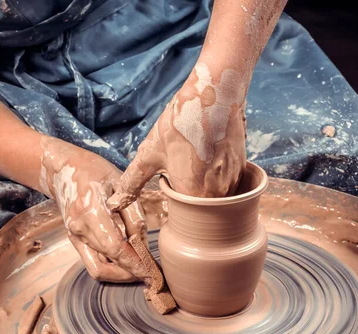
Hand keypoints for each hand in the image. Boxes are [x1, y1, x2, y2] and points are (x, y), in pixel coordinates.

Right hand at [40, 138, 147, 281]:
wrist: (64, 169)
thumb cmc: (96, 172)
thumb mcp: (121, 185)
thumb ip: (133, 215)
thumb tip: (142, 244)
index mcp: (91, 210)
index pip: (115, 248)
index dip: (134, 264)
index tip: (151, 274)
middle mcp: (79, 227)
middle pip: (108, 262)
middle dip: (131, 272)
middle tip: (151, 272)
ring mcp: (74, 236)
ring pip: (99, 268)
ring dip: (121, 272)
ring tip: (141, 268)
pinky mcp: (74, 240)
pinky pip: (92, 262)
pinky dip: (110, 266)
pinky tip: (126, 261)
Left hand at [108, 62, 245, 210]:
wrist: (213, 96)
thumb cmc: (179, 125)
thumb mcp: (149, 154)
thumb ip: (132, 184)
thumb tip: (115, 203)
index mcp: (195, 196)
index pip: (184, 214)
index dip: (174, 198)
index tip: (169, 180)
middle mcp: (219, 195)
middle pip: (201, 206)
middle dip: (188, 191)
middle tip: (181, 165)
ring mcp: (234, 181)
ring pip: (215, 193)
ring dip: (203, 181)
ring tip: (193, 156)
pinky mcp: (242, 168)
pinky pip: (227, 181)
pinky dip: (216, 172)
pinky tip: (206, 152)